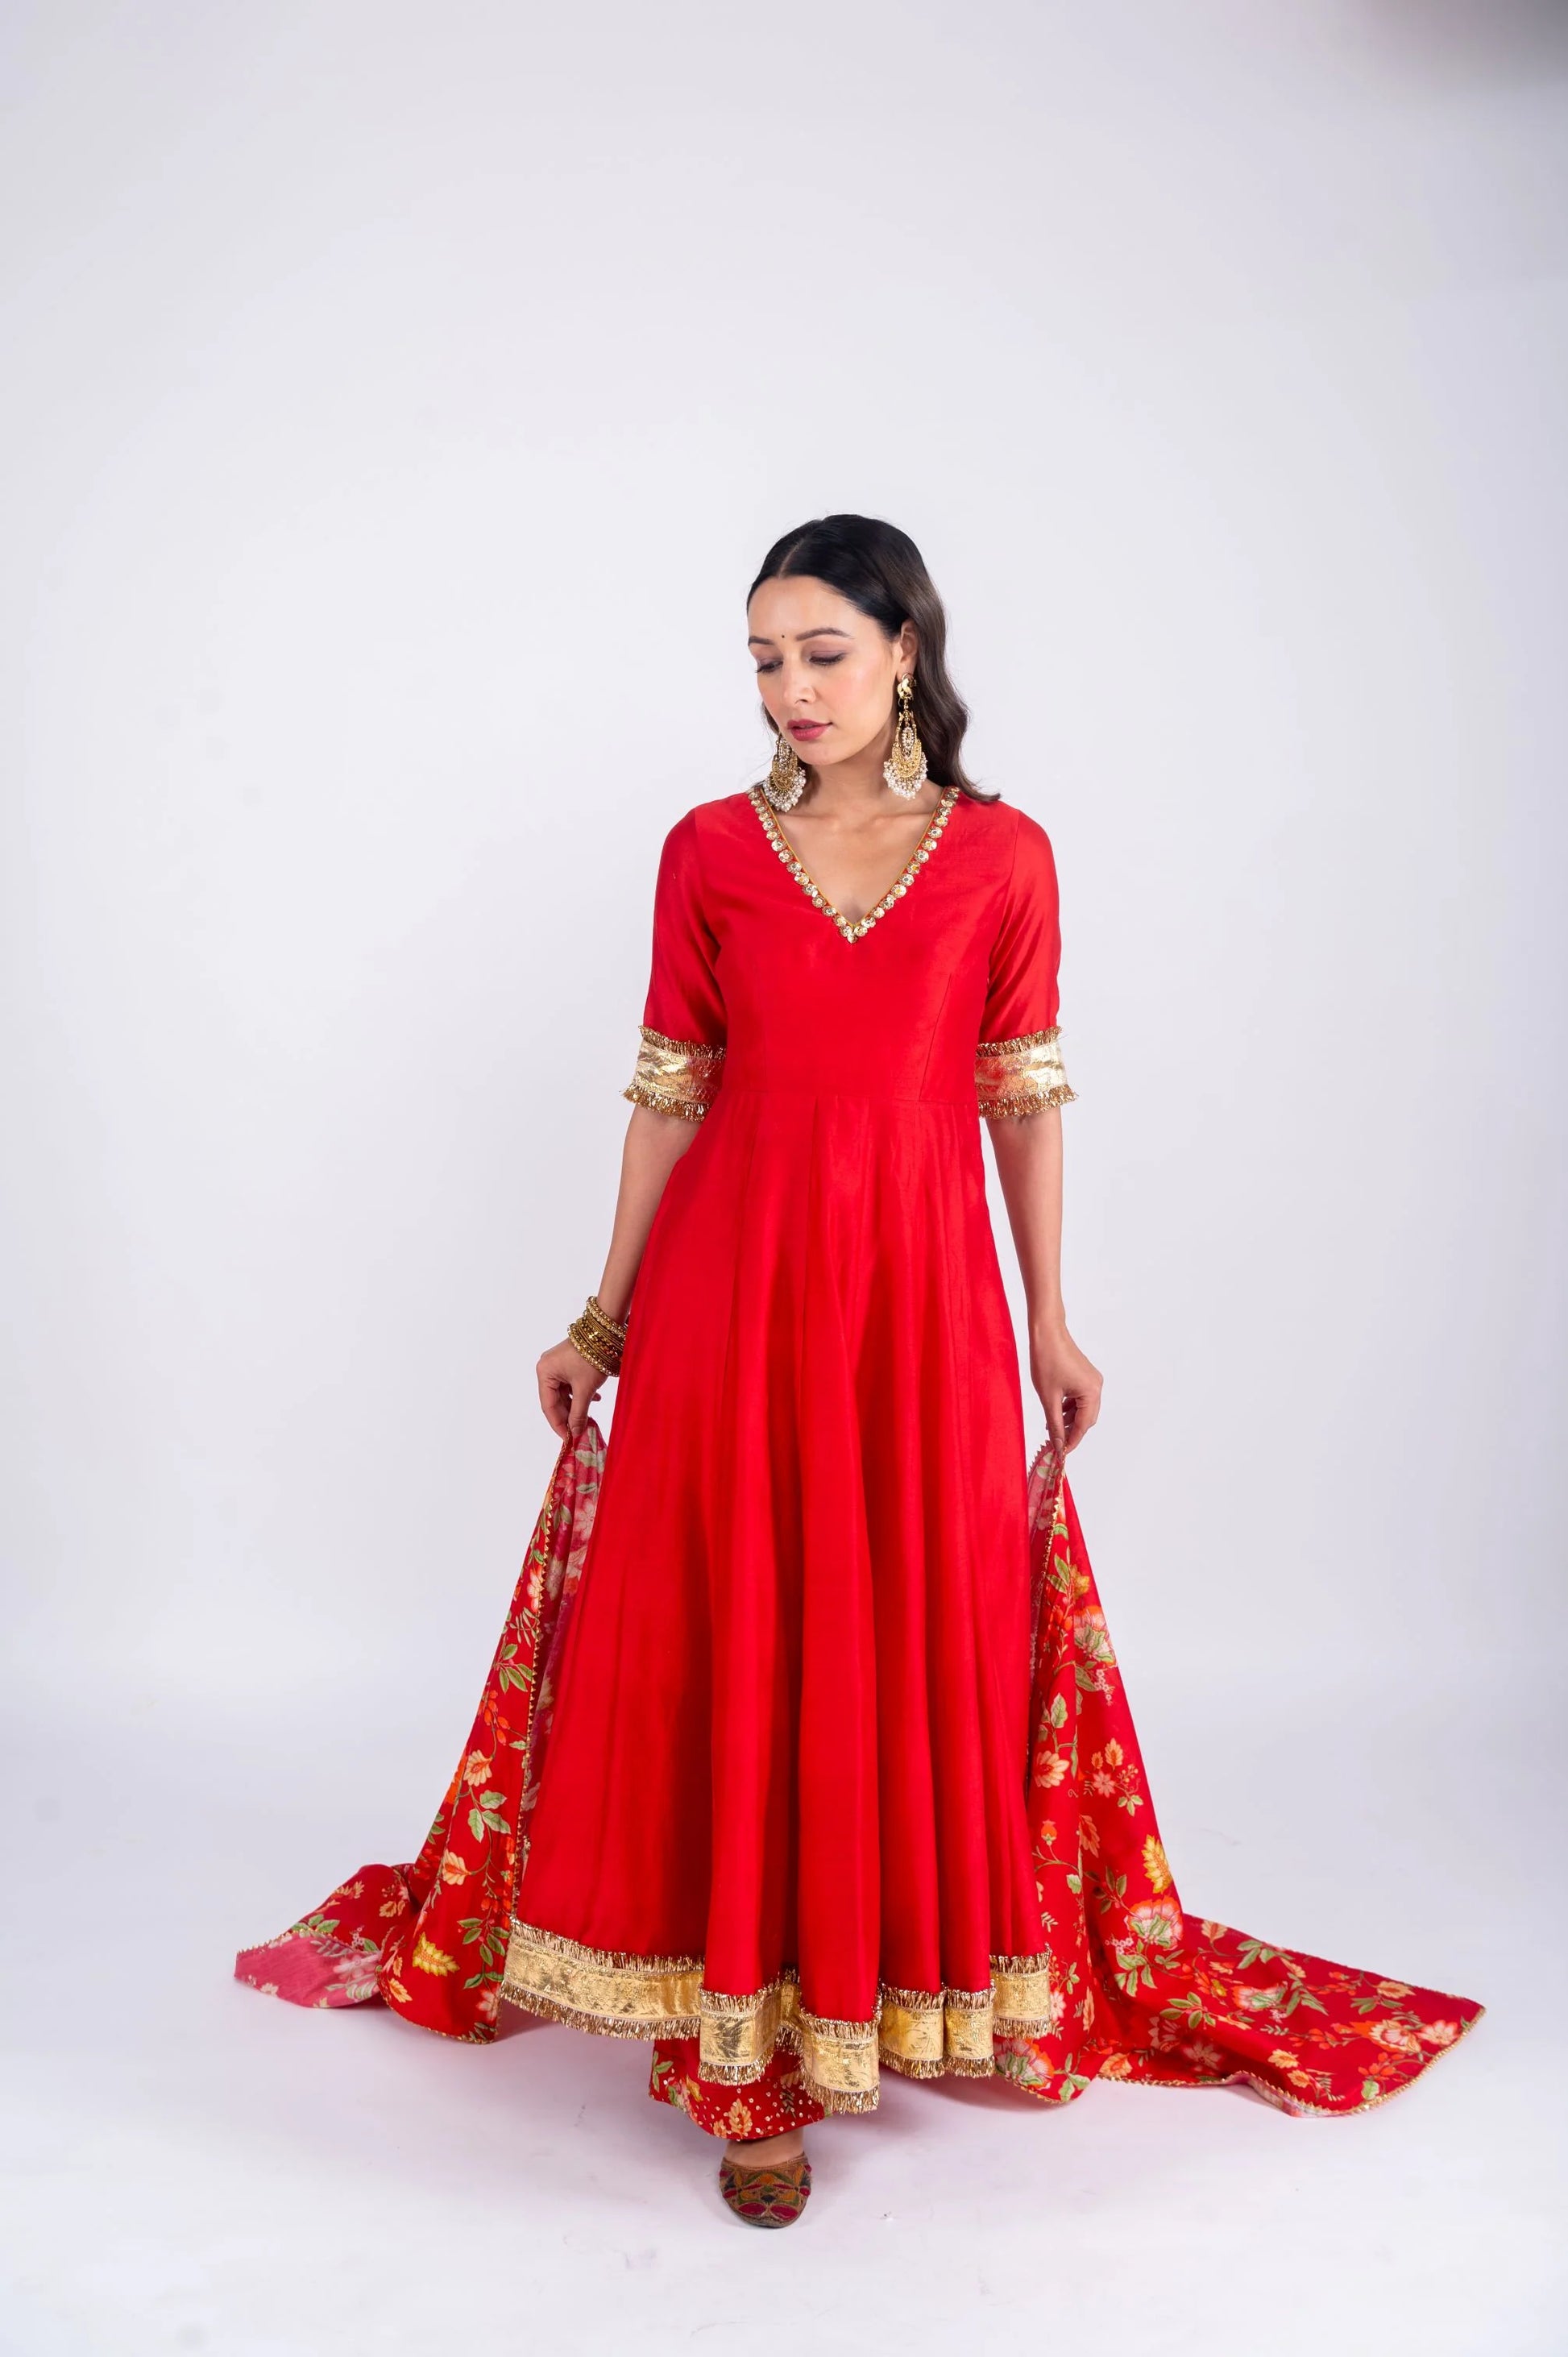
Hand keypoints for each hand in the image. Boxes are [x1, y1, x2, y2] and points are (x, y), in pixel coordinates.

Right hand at [536, 1339, 609, 1440]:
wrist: (605, 1332)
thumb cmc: (592, 1358)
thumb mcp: (585, 1389)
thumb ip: (579, 1413)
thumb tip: (576, 1433)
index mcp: (544, 1373)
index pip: (548, 1406)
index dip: (558, 1425)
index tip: (568, 1439)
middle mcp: (546, 1368)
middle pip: (555, 1400)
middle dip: (568, 1416)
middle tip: (580, 1431)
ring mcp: (556, 1365)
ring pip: (564, 1393)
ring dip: (576, 1406)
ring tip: (588, 1418)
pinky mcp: (567, 1363)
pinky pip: (570, 1384)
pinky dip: (580, 1394)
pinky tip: (594, 1400)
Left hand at [1029, 1324, 1101, 1460]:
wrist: (1046, 1332)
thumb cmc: (1046, 1360)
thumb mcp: (1048, 1398)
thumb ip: (1054, 1424)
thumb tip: (1058, 1444)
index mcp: (1092, 1392)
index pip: (1083, 1425)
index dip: (1072, 1442)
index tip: (1061, 1454)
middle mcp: (1097, 1386)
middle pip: (1087, 1419)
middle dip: (1071, 1431)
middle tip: (1055, 1443)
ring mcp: (1092, 1380)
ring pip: (1083, 1409)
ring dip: (1069, 1420)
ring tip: (1051, 1427)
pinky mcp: (1085, 1376)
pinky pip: (1080, 1398)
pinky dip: (1070, 1408)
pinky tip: (1056, 1412)